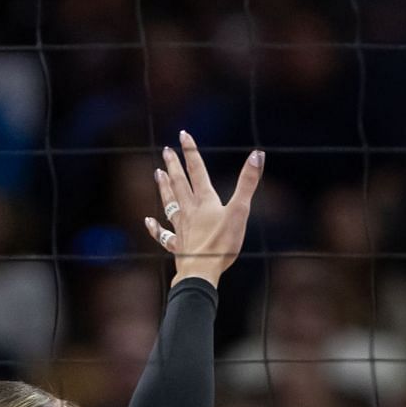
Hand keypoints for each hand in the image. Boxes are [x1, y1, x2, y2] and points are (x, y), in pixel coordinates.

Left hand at [144, 131, 261, 288]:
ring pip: (170, 203)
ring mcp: (181, 228)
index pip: (197, 170)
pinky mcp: (178, 246)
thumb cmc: (222, 243)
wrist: (202, 271)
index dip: (191, 152)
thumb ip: (248, 183)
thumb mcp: (240, 211)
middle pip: (179, 183)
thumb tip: (257, 155)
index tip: (183, 136)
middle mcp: (190, 210)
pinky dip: (155, 228)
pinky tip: (148, 221)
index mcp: (205, 201)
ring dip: (164, 188)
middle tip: (166, 150)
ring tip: (157, 173)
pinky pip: (164, 235)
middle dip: (174, 166)